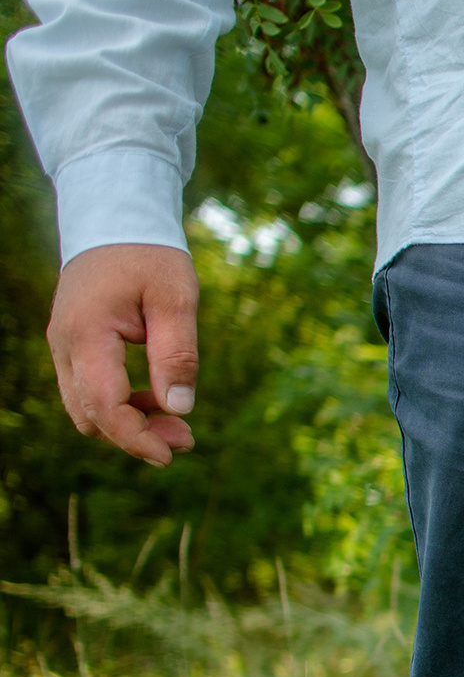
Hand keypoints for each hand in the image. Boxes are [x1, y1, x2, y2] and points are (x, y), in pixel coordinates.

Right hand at [47, 243, 200, 466]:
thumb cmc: (149, 256)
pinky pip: (88, 390)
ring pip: (85, 408)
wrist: (114, 221)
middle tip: (186, 439)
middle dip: (135, 436)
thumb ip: (177, 354)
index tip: (170, 455)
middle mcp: (65, 345)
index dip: (135, 438)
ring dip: (128, 424)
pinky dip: (120, 405)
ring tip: (178, 426)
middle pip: (90, 416)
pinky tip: (157, 400)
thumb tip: (178, 409)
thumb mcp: (176, 300)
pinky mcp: (73, 346)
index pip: (103, 406)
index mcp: (87, 335)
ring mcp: (64, 346)